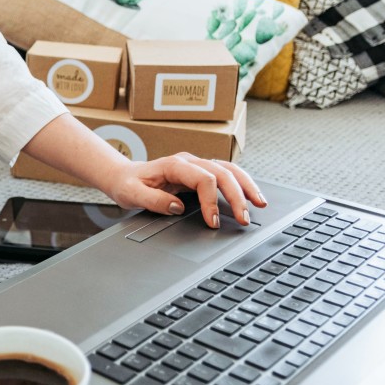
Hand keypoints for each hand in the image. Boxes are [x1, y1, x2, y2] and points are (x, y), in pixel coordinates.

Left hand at [105, 153, 266, 227]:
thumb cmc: (128, 184)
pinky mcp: (200, 172)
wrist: (124, 177)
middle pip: (222, 173)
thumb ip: (153, 201)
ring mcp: (196, 165)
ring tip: (260, 204)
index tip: (214, 222)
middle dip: (237, 196)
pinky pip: (226, 174)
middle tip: (245, 219)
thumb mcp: (131, 194)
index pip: (203, 179)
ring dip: (246, 186)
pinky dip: (241, 184)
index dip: (212, 201)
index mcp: (174, 165)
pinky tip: (251, 196)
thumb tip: (178, 207)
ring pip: (229, 169)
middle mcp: (189, 162)